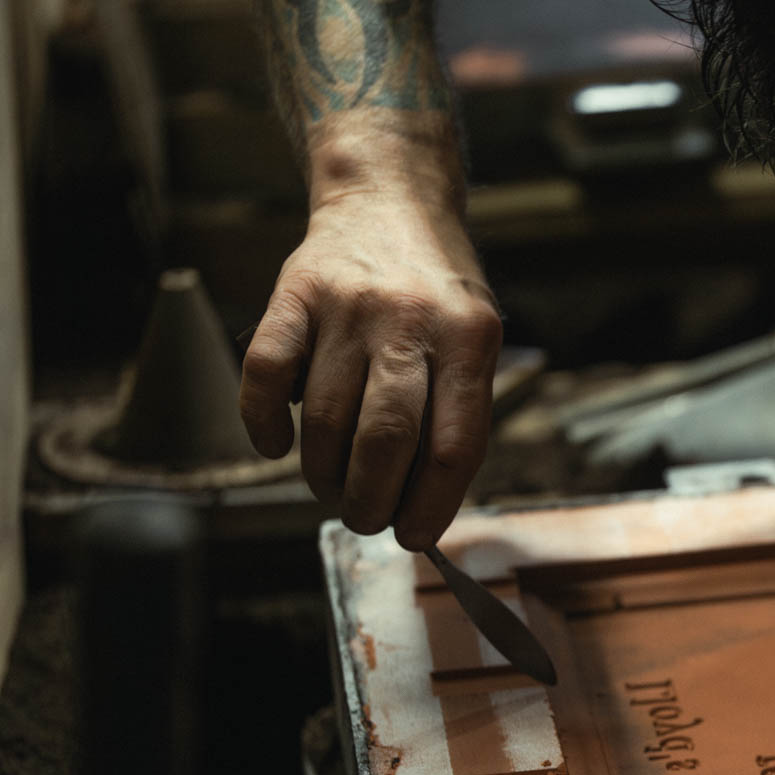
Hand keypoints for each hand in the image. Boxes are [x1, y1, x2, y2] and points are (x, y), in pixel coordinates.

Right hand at [240, 189, 501, 549]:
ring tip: (333, 489)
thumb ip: (457, 414)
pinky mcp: (292, 293)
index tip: (414, 537)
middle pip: (385, 439)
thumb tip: (422, 509)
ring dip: (323, 473)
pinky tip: (278, 448)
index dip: (430, 506)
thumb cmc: (439, 295)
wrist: (390, 201)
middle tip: (365, 519)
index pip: (454, 446)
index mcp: (470, 340)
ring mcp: (348, 305)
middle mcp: (410, 320)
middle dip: (371, 500)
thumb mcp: (476, 342)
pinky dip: (263, 424)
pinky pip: (264, 373)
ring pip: (324, 416)